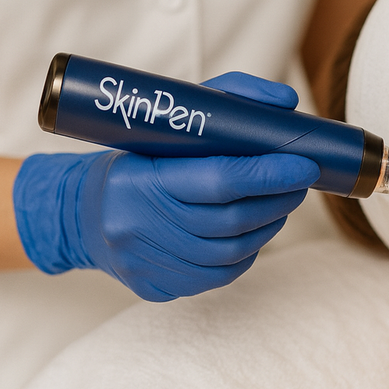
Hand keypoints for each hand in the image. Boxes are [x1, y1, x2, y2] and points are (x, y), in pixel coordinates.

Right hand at [13, 72, 318, 300]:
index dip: (269, 174)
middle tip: (301, 180)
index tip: (305, 165)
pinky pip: (219, 275)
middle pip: (232, 220)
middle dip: (278, 199)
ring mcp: (149, 263)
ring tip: (282, 203)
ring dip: (269, 226)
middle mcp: (141, 226)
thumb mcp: (173, 120)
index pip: (220, 180)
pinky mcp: (157, 288)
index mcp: (142, 179)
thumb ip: (230, 101)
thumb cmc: (137, 158)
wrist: (82, 213)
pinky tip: (255, 231)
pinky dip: (247, 252)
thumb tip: (287, 105)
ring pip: (232, 252)